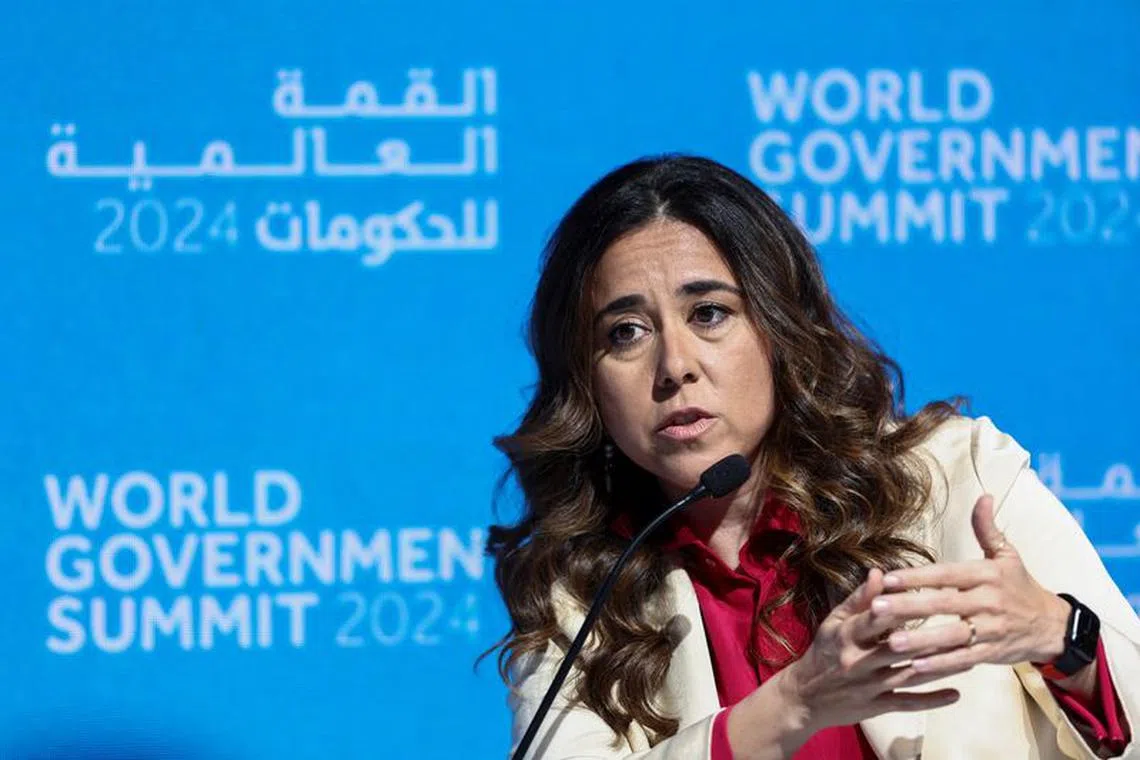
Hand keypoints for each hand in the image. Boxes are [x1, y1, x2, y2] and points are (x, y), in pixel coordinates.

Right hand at [767, 567, 963, 735]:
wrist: (805, 697)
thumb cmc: (824, 651)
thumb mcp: (834, 622)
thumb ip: (858, 599)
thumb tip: (880, 573)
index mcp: (846, 636)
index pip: (875, 619)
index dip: (899, 608)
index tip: (928, 597)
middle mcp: (858, 661)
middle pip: (898, 648)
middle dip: (931, 639)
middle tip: (964, 629)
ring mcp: (868, 686)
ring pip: (909, 675)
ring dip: (940, 667)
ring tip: (969, 658)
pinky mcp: (876, 706)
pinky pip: (907, 703)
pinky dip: (932, 700)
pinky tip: (956, 694)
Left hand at [869, 494, 1069, 675]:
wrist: (1053, 626)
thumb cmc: (1020, 587)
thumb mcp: (1007, 556)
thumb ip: (988, 528)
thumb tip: (982, 495)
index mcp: (987, 574)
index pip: (946, 574)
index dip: (918, 576)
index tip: (888, 578)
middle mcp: (988, 601)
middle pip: (943, 604)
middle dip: (908, 607)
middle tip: (876, 607)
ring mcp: (991, 629)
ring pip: (951, 635)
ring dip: (920, 640)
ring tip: (890, 643)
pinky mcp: (992, 653)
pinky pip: (963, 659)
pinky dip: (940, 664)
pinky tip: (915, 667)